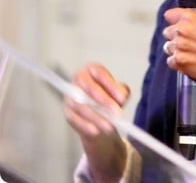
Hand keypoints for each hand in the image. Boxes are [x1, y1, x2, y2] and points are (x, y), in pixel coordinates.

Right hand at [64, 63, 129, 182]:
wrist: (100, 118)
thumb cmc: (111, 100)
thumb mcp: (120, 93)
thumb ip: (121, 91)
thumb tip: (120, 96)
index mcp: (91, 70)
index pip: (98, 72)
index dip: (109, 84)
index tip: (122, 97)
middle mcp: (78, 81)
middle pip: (88, 89)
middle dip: (103, 101)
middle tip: (117, 112)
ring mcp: (71, 98)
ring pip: (82, 106)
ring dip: (96, 116)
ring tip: (110, 125)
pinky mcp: (69, 114)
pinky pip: (76, 119)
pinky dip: (88, 125)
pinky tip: (98, 130)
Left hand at [162, 8, 195, 83]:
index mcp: (190, 17)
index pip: (169, 15)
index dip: (174, 19)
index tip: (176, 22)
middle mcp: (182, 30)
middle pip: (167, 31)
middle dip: (176, 35)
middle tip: (188, 40)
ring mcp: (178, 46)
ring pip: (168, 46)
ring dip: (176, 49)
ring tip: (191, 52)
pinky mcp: (178, 61)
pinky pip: (170, 60)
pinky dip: (178, 62)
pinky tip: (190, 60)